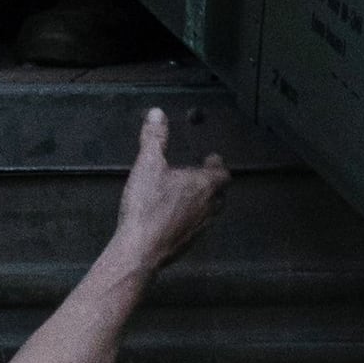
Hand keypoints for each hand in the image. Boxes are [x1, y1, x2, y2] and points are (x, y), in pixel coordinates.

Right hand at [107, 108, 230, 270]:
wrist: (141, 249)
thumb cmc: (147, 206)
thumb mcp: (148, 165)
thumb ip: (154, 138)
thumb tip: (157, 113)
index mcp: (204, 186)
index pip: (223, 173)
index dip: (218, 165)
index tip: (211, 158)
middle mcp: (209, 207)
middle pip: (219, 193)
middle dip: (212, 183)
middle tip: (201, 175)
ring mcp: (201, 228)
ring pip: (210, 212)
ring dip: (203, 202)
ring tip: (188, 195)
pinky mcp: (189, 244)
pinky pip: (196, 227)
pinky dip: (190, 219)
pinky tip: (174, 218)